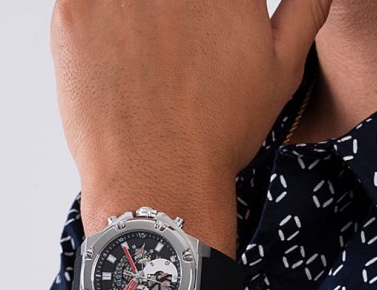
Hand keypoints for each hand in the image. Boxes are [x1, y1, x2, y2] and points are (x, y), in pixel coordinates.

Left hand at [50, 0, 332, 188]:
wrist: (160, 183)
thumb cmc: (220, 134)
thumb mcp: (282, 69)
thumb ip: (305, 9)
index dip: (212, 13)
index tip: (207, 30)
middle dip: (172, 18)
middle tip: (174, 53)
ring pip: (125, 2)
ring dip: (136, 18)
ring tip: (148, 58)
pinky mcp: (72, 11)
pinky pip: (83, 4)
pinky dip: (98, 26)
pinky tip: (118, 66)